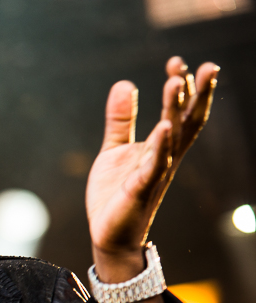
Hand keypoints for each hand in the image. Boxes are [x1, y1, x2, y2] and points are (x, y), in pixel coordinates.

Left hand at [86, 57, 217, 269]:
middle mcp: (165, 157)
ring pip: (173, 138)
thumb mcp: (115, 148)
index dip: (182, 87)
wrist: (108, 233)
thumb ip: (121, 119)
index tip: (177, 62)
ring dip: (176, 110)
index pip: (179, 112)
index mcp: (161, 146)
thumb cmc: (115, 193)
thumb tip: (124, 83)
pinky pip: (154, 165)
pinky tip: (164, 127)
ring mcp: (155, 172)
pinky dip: (160, 146)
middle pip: (186, 121)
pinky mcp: (141, 189)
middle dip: (195, 93)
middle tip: (201, 65)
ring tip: (176, 83)